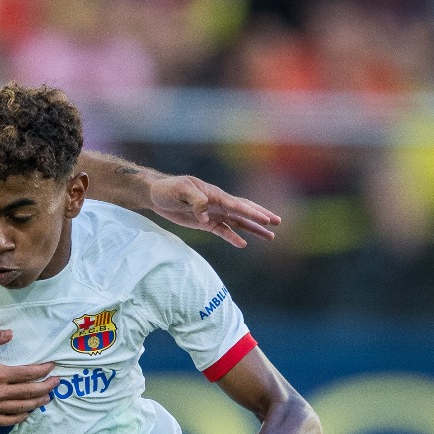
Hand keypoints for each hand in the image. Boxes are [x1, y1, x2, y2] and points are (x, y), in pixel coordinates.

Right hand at [0, 330, 57, 425]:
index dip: (43, 370)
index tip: (52, 366)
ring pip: (20, 408)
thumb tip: (11, 334)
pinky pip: (5, 421)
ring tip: (47, 397)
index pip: (28, 373)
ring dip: (37, 403)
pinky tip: (26, 414)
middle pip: (29, 392)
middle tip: (57, 382)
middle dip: (46, 387)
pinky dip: (19, 418)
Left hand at [149, 176, 280, 247]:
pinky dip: (233, 237)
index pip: (236, 204)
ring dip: (253, 229)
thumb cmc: (168, 189)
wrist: (156, 195)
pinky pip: (223, 231)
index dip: (252, 212)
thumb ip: (195, 200)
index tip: (266, 219)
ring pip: (238, 222)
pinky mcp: (206, 223)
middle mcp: (217, 203)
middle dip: (261, 216)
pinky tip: (243, 244)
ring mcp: (213, 213)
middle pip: (244, 211)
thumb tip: (206, 212)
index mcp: (214, 194)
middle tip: (278, 222)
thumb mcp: (180, 190)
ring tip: (270, 236)